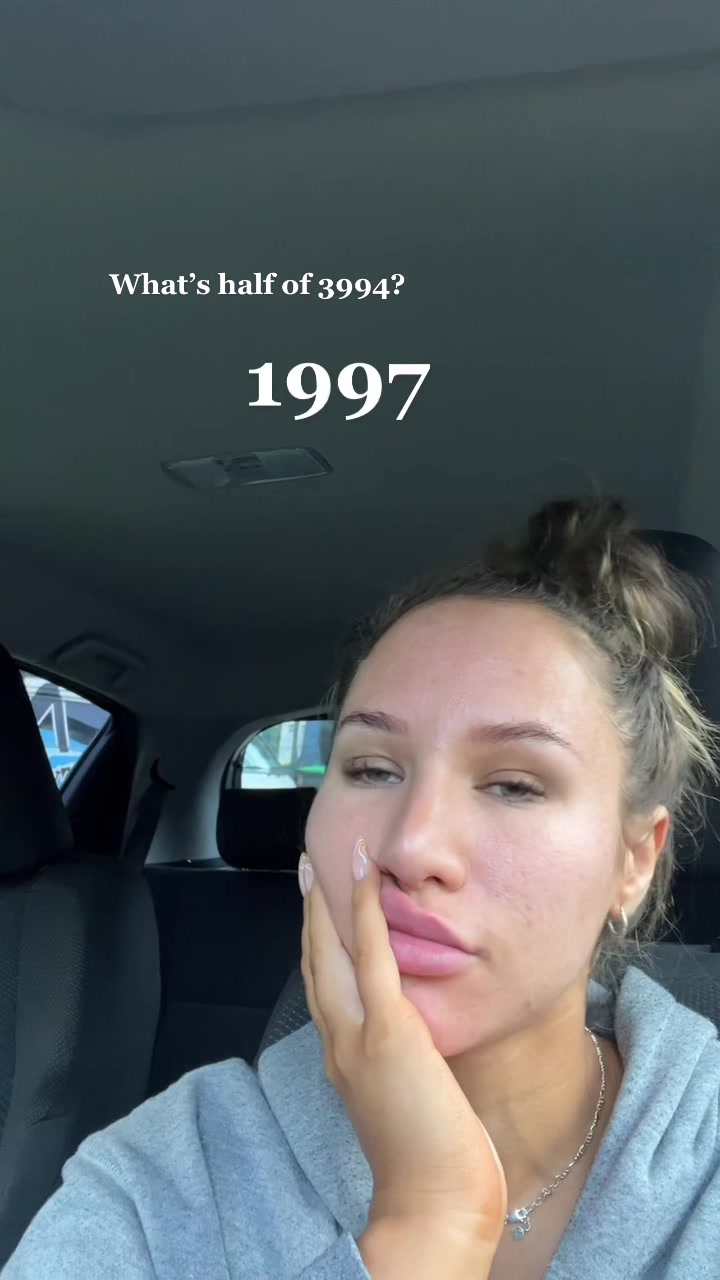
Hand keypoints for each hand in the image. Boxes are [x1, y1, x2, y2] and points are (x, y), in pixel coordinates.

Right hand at [299, 841, 506, 1254]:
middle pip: (315, 964)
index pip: (325, 990)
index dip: (317, 945)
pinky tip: (368, 877)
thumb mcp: (408, 1101)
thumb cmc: (434, 1166)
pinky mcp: (388, 1032)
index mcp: (345, 1061)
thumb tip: (420, 1039)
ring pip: (332, 954)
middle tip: (309, 871)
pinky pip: (372, 958)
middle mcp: (340, 1044)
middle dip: (311, 914)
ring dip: (329, 902)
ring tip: (330, 861)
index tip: (317, 910)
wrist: (435, 1206)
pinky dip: (366, 912)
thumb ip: (405, 1064)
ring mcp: (359, 1037)